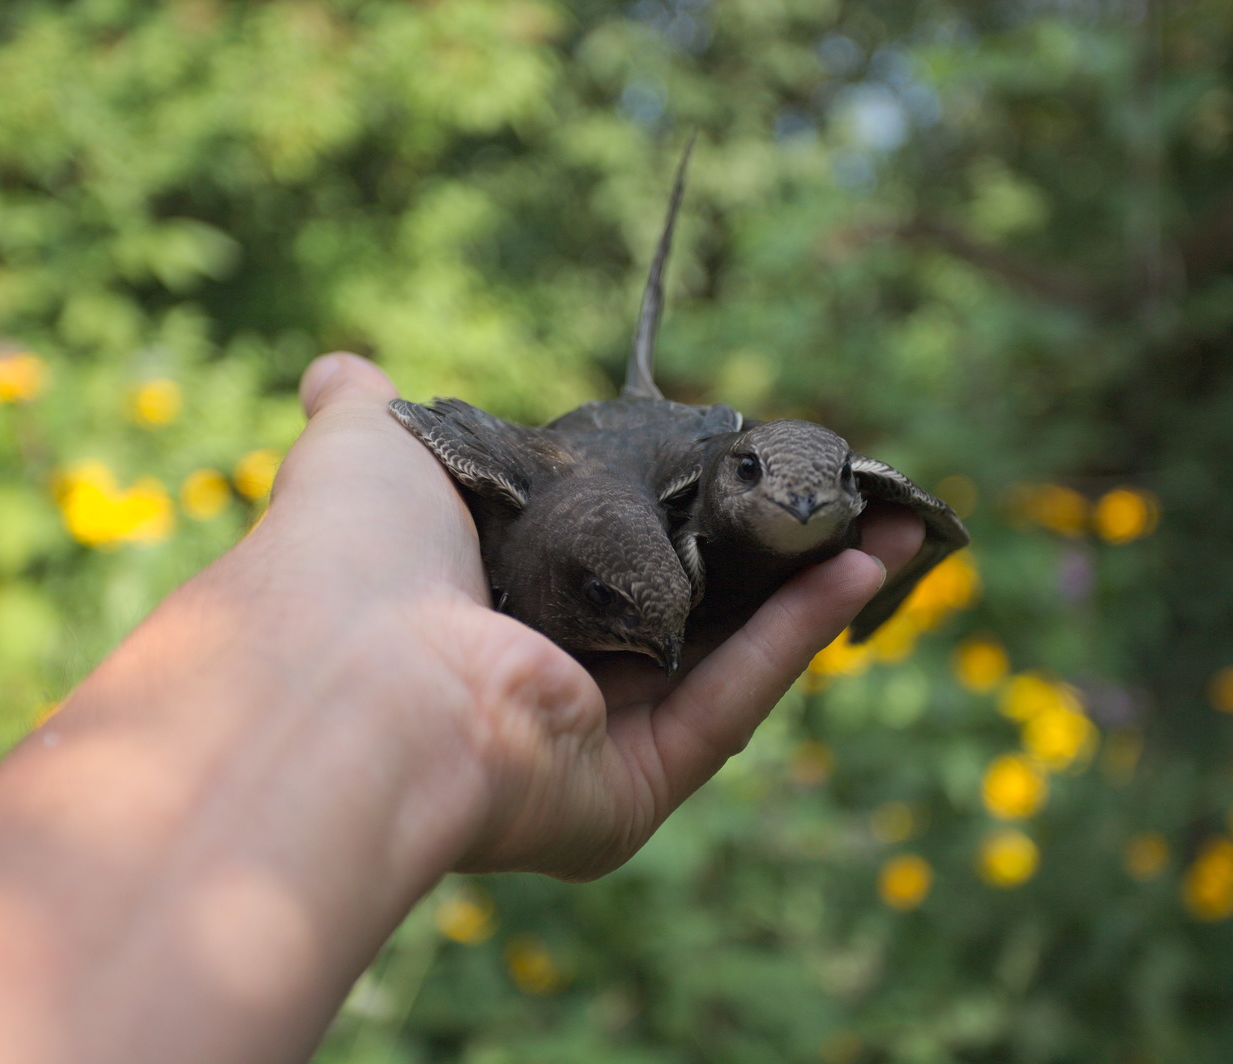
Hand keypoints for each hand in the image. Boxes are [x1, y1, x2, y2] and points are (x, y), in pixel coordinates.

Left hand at [283, 354, 924, 880]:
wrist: (348, 673)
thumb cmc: (351, 552)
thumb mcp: (371, 448)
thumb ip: (372, 408)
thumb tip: (340, 366)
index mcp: (477, 609)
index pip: (591, 557)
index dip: (668, 505)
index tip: (734, 454)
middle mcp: (530, 684)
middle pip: (675, 610)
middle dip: (766, 550)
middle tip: (838, 490)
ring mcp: (579, 748)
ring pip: (719, 657)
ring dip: (810, 587)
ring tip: (891, 518)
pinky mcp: (625, 795)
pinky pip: (726, 703)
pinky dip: (798, 633)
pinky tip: (864, 563)